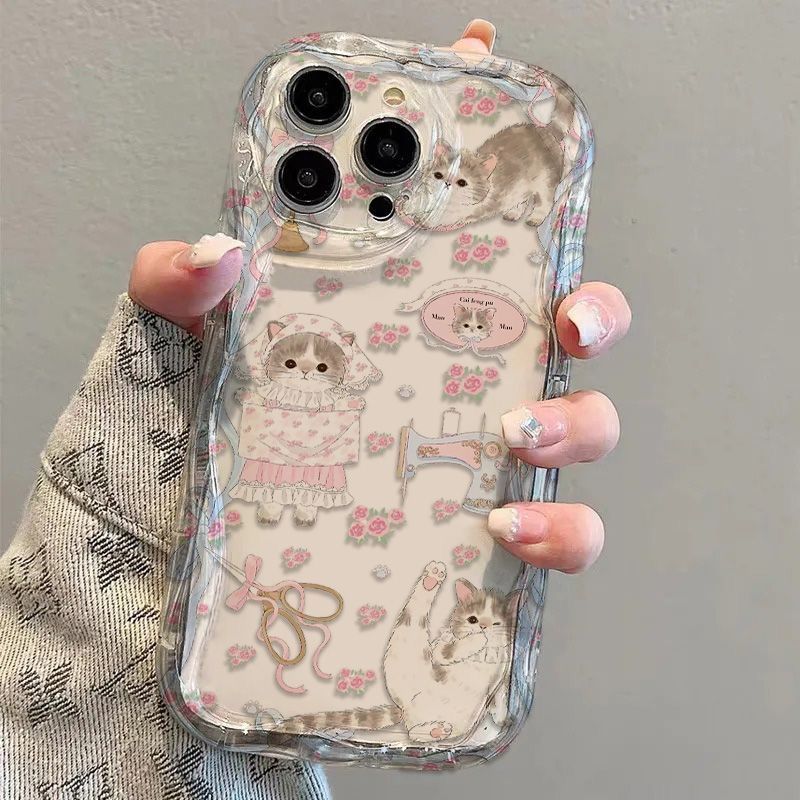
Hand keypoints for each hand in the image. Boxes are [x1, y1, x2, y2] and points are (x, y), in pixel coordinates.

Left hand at [128, 21, 629, 575]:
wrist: (148, 588)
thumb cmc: (163, 470)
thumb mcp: (162, 358)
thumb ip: (171, 291)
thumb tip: (216, 252)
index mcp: (385, 325)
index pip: (463, 240)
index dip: (499, 168)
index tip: (517, 105)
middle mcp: (440, 387)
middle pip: (556, 328)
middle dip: (593, 309)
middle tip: (564, 318)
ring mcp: (460, 464)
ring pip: (580, 427)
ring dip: (577, 423)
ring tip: (517, 434)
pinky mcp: (466, 547)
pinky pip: (555, 536)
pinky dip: (557, 530)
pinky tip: (507, 525)